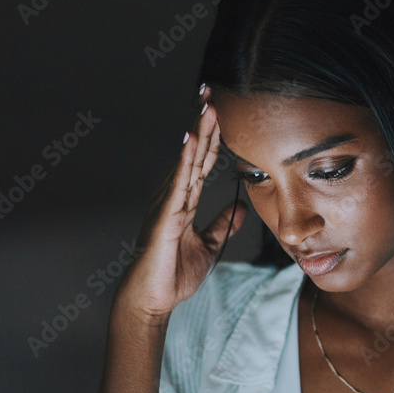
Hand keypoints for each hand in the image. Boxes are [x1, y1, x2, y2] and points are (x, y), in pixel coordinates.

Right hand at [114, 88, 247, 322]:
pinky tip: (192, 140)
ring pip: (187, 162)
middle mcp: (175, 197)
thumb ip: (222, 225)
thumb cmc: (173, 275)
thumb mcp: (209, 246)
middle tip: (213, 92)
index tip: (222, 111)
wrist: (154, 299)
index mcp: (185, 201)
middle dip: (205, 124)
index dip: (213, 138)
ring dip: (198, 134)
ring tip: (207, 106)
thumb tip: (240, 208)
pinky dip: (185, 161)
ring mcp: (168, 204)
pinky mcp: (166, 216)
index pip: (203, 163)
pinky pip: (178, 183)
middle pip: (194, 154)